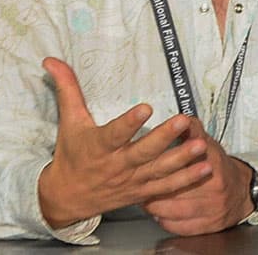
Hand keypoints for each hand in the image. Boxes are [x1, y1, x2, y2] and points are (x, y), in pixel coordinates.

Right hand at [38, 57, 212, 227]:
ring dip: (182, 159)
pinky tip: (205, 167)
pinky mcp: (142, 192)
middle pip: (142, 152)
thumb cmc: (72, 153)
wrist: (66, 197)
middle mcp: (116, 165)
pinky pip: (166, 187)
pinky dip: (186, 178)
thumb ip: (68, 90)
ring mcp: (131, 180)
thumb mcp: (69, 121)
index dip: (129, 123)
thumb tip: (52, 60)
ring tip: (201, 144)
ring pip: (159, 170)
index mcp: (98, 146)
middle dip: (163, 137)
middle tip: (184, 120)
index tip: (146, 107)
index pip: (114, 134)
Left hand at [142, 117, 253, 234]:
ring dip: (155, 205)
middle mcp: (214, 186)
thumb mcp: (209, 144)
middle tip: (138, 182)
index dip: (162, 162)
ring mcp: (212, 208)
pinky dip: (165, 220)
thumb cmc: (219, 167)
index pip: (183, 160)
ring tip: (145, 198)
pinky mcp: (208, 225)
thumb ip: (192, 132)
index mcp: (213, 162)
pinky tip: (158, 212)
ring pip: (173, 210)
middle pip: (174, 188)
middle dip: (153, 186)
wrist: (242, 191)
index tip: (146, 161)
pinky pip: (178, 226)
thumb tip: (181, 119)